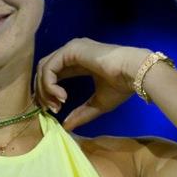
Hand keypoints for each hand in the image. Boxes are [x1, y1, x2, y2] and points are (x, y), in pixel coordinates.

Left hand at [34, 38, 150, 130]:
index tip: (53, 110)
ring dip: (45, 90)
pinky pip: (49, 67)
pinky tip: (61, 97)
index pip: (54, 74)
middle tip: (50, 110)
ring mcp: (71, 49)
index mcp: (79, 61)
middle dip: (43, 92)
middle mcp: (72, 52)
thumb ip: (81, 113)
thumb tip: (65, 127)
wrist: (133, 73)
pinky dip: (49, 85)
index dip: (49, 92)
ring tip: (57, 106)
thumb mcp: (98, 104)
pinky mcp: (70, 50)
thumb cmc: (121, 85)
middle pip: (45, 70)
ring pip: (44, 68)